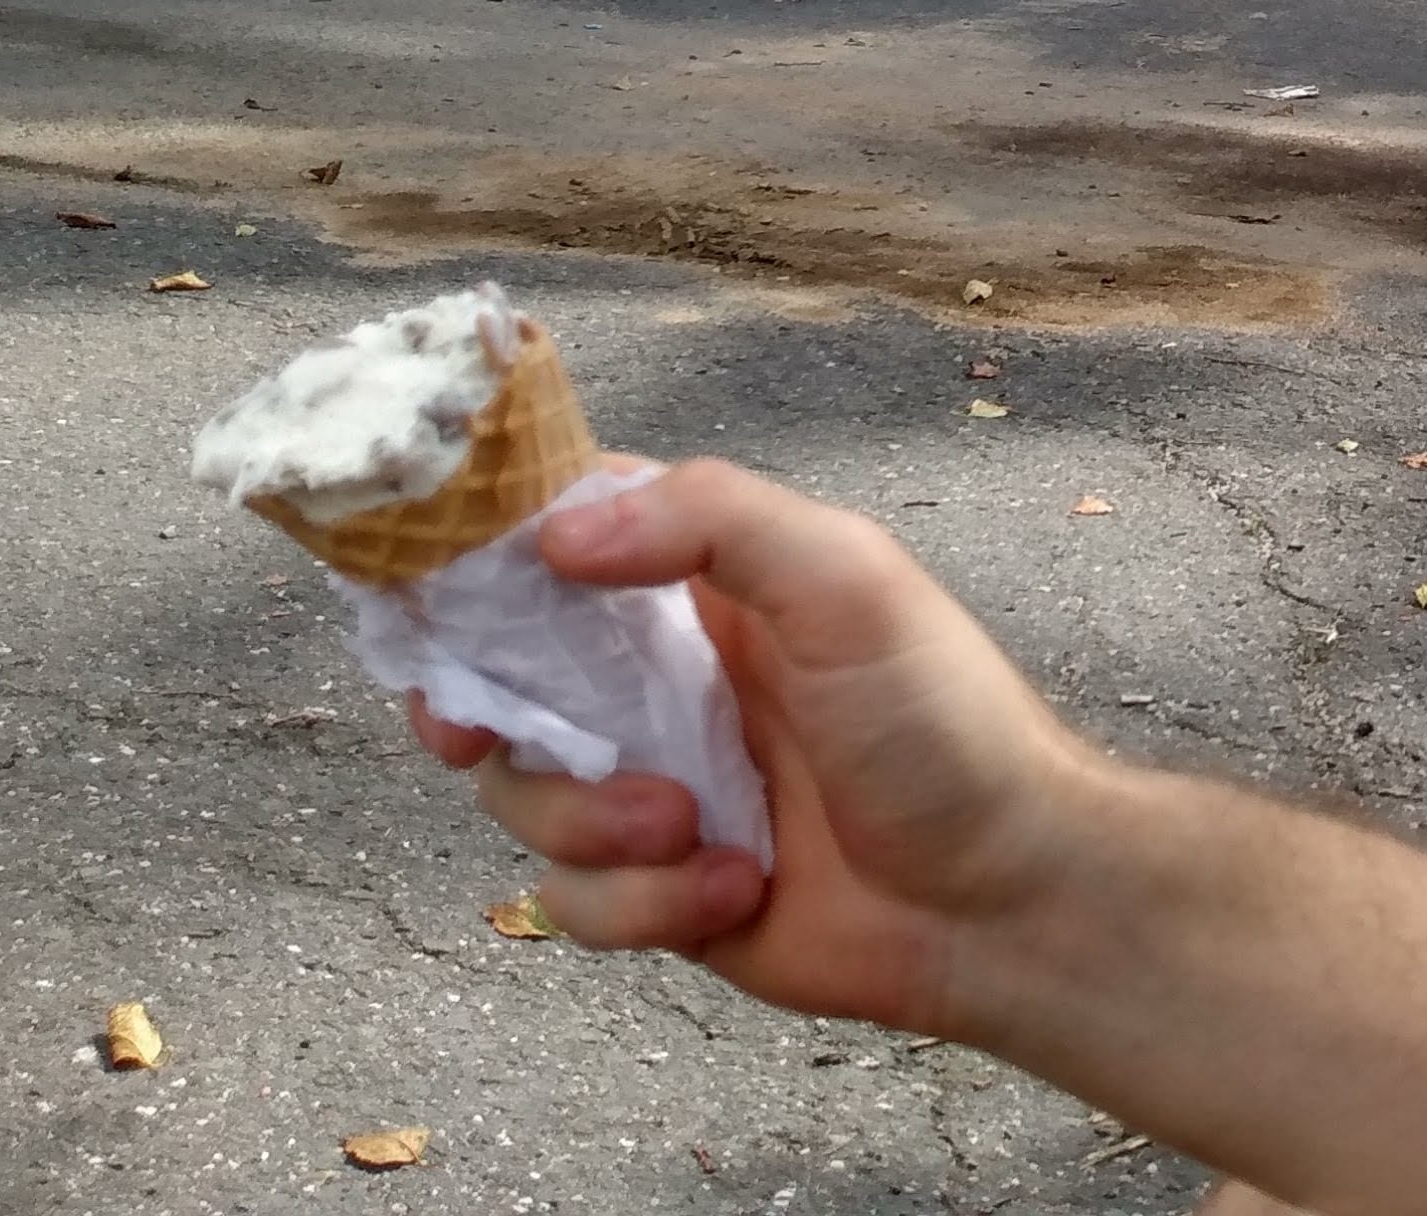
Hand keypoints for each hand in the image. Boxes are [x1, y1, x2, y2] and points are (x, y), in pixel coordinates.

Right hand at [408, 458, 1090, 1036]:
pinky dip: (641, 904)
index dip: (480, 560)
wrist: (1003, 898)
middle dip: (477, 708)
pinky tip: (736, 890)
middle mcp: (670, 680)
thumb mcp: (846, 580)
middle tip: (475, 728)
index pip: (559, 539)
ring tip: (692, 827)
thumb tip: (556, 535)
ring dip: (589, 820)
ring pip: (525, 795)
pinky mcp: (661, 890)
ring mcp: (659, 784)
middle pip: (505, 678)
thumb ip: (711, 523)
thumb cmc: (943, 722)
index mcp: (707, 585)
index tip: (423, 592)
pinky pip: (575, 898)